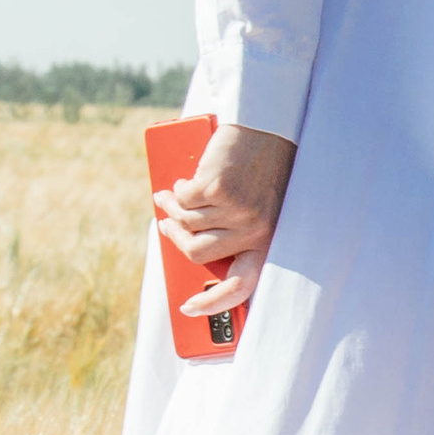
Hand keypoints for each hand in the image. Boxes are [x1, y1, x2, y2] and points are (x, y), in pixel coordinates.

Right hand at [159, 122, 294, 312]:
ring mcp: (237, 210)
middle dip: (175, 238)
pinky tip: (182, 182)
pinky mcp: (218, 189)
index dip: (213, 303)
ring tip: (170, 196)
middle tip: (166, 225)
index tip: (189, 308)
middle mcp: (254, 230)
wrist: (268, 126)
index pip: (241, 286)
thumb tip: (194, 252)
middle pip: (196, 253)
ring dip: (172, 210)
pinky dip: (177, 192)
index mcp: (267, 241)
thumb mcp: (260, 206)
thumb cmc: (262, 168)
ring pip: (185, 224)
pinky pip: (183, 201)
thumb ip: (238, 232)